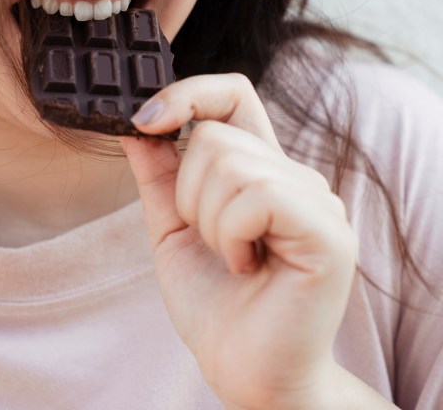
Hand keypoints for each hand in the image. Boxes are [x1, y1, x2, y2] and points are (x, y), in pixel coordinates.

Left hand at [121, 73, 359, 409]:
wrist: (242, 369)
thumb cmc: (212, 302)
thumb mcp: (171, 227)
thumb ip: (158, 173)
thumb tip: (135, 121)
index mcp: (259, 170)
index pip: (232, 94)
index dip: (187, 93)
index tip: (144, 121)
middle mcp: (294, 177)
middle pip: (215, 136)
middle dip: (186, 195)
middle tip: (209, 242)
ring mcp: (316, 201)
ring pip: (231, 164)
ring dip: (207, 221)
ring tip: (231, 258)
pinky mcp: (327, 232)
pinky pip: (257, 197)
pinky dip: (230, 236)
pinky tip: (246, 266)